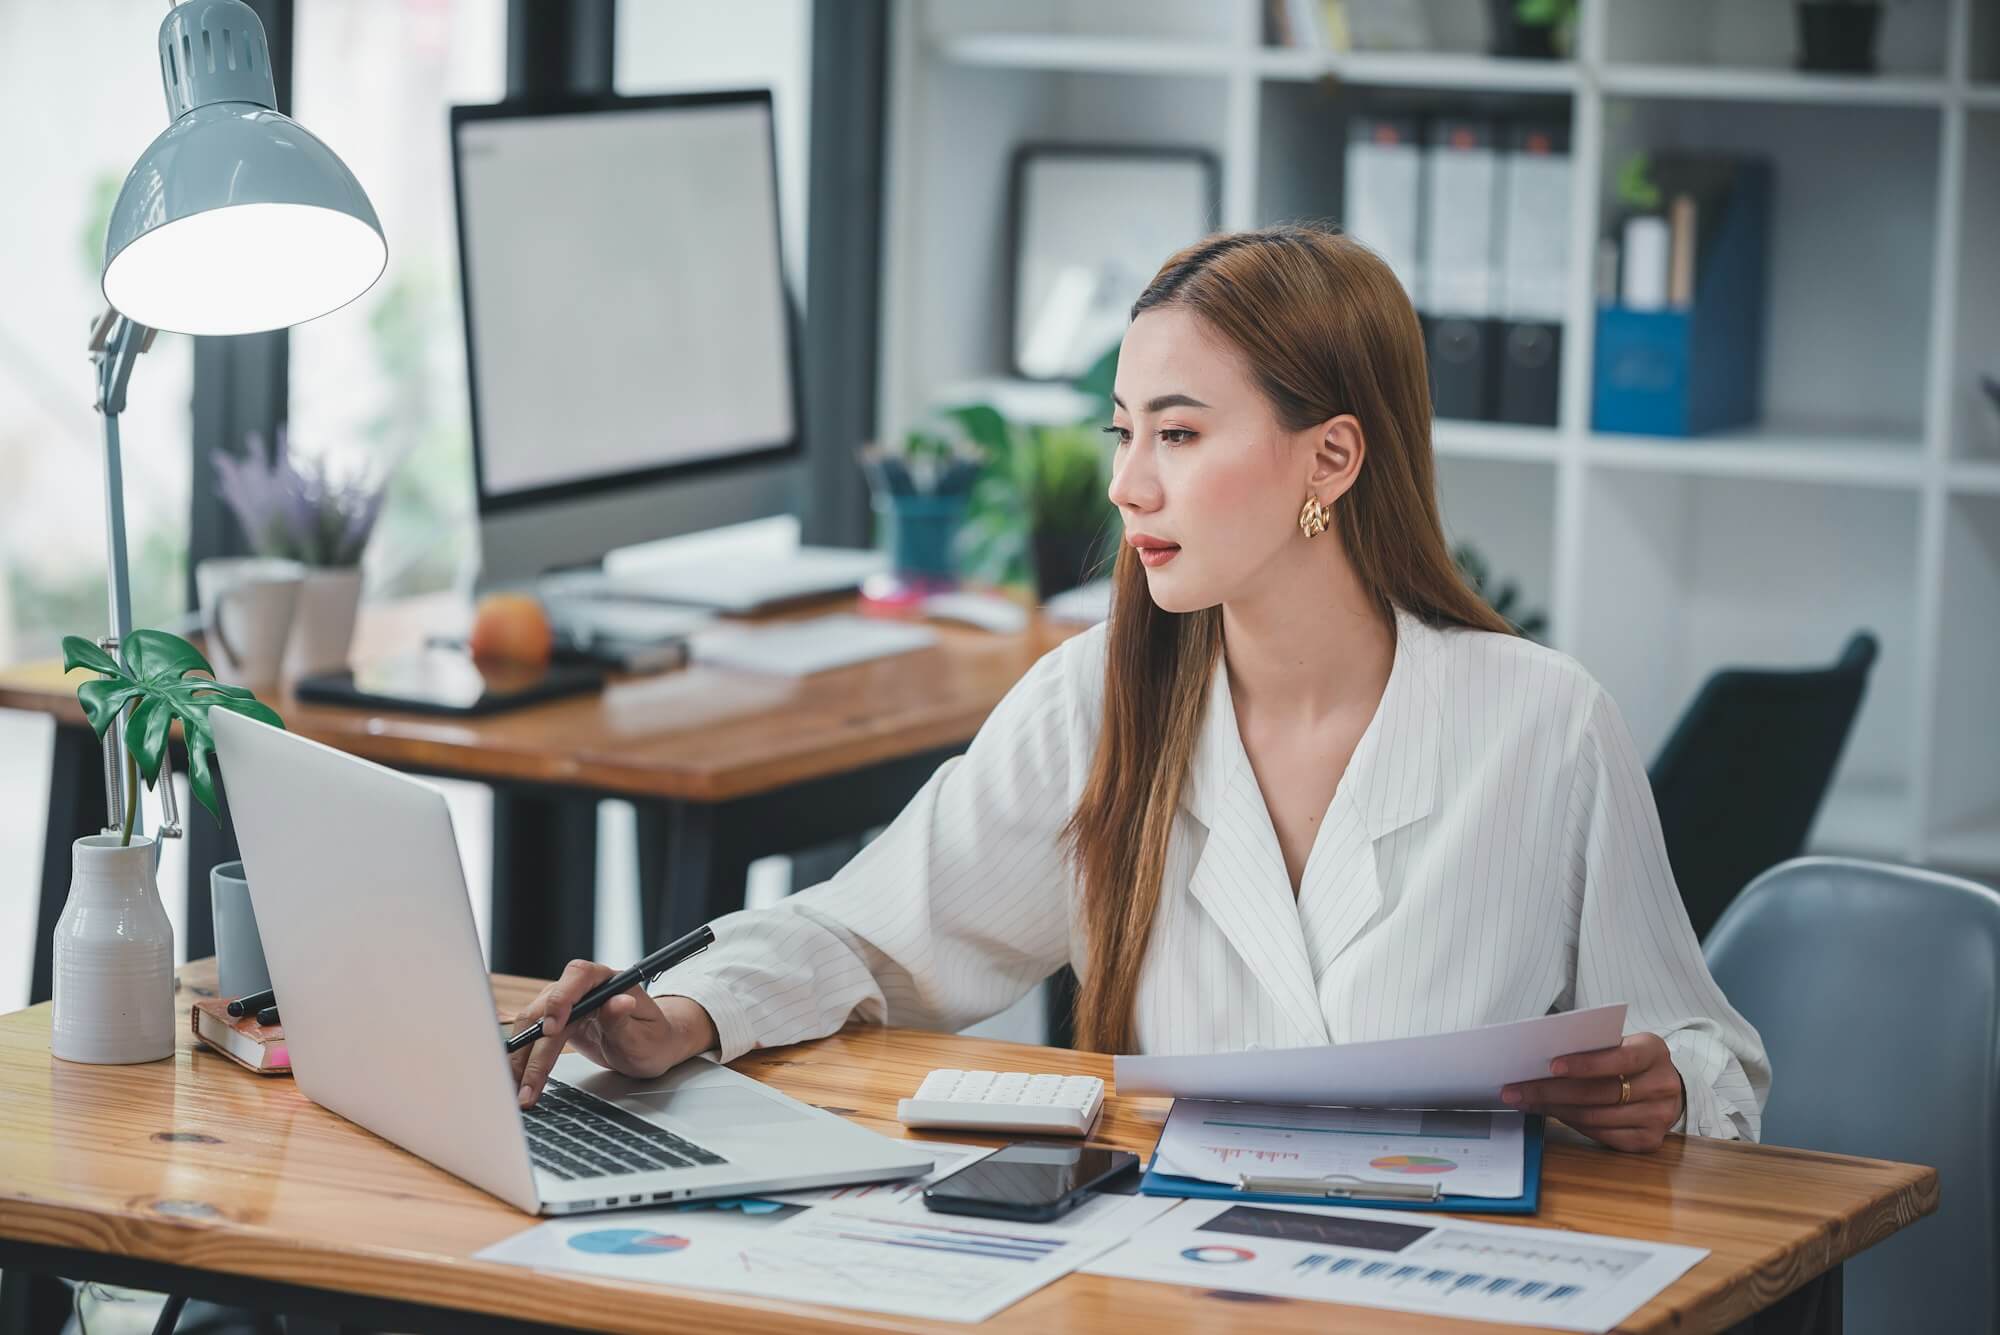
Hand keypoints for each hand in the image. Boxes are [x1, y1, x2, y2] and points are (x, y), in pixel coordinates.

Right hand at [507, 959, 719, 1108]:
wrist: (649, 1046)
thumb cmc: (653, 1039)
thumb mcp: (645, 1037)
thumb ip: (624, 1021)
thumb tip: (618, 1002)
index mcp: (608, 981)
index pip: (578, 976)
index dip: (561, 998)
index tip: (553, 1028)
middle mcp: (582, 988)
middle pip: (546, 1007)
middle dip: (534, 1048)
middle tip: (529, 1083)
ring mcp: (565, 1005)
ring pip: (532, 1025)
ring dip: (522, 1059)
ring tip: (518, 1092)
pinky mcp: (556, 1023)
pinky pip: (532, 1039)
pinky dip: (523, 1061)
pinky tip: (518, 1083)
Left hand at [1500, 1032, 1685, 1152]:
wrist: (1664, 1086)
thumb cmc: (1629, 1060)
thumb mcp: (1619, 1044)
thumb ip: (1592, 1048)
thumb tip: (1539, 1060)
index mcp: (1654, 1051)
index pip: (1620, 1058)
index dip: (1586, 1064)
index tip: (1551, 1066)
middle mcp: (1663, 1085)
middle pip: (1600, 1093)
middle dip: (1552, 1091)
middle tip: (1516, 1089)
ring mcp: (1659, 1116)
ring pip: (1596, 1117)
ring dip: (1555, 1110)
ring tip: (1525, 1102)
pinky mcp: (1650, 1140)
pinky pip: (1602, 1135)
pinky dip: (1572, 1125)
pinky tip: (1550, 1115)